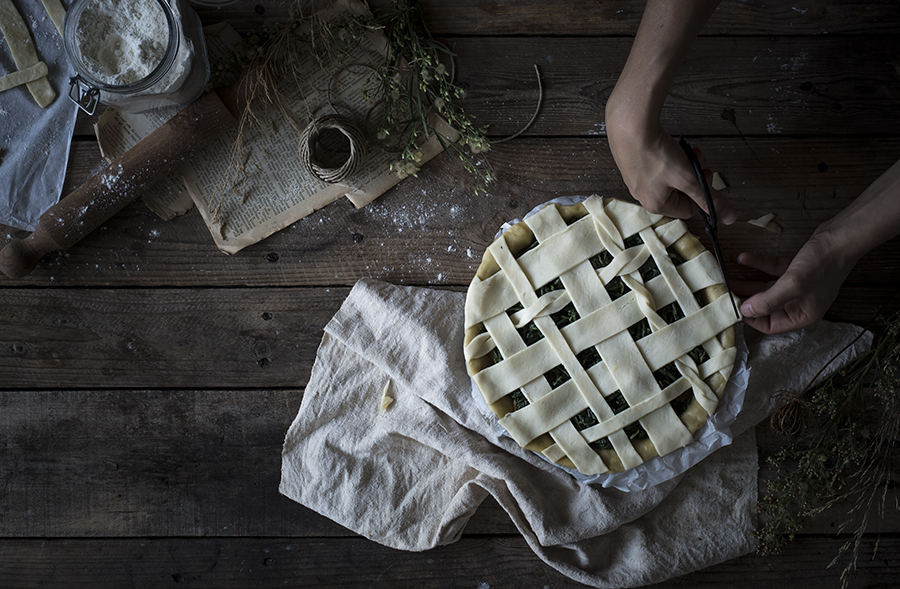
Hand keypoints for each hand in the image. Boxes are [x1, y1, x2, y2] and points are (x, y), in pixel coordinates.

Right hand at [605, 108, 737, 223]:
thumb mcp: (689, 179)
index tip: (704, 174)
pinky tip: (669, 147)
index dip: (702, 192)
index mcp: (657, 206)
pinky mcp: (633, 164)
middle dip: (693, 176)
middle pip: (680, 192)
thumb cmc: (656, 155)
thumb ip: (710, 198)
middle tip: (696, 161)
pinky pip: (657, 167)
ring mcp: (637, 180)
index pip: (690, 209)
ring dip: (683, 165)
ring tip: (685, 151)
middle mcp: (644, 196)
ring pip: (670, 178)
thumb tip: (730, 218)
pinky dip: (668, 158)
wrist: (630, 128)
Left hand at [733, 232, 855, 333]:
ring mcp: (799, 286)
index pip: (771, 325)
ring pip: (767, 288)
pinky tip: (742, 258)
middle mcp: (800, 303)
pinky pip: (772, 270)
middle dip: (746, 299)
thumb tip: (746, 312)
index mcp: (803, 314)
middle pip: (767, 306)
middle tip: (726, 292)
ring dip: (748, 282)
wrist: (842, 236)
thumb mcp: (793, 284)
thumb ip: (768, 300)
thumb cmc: (822, 263)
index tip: (733, 307)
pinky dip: (758, 264)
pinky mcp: (796, 269)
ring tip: (728, 278)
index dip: (751, 318)